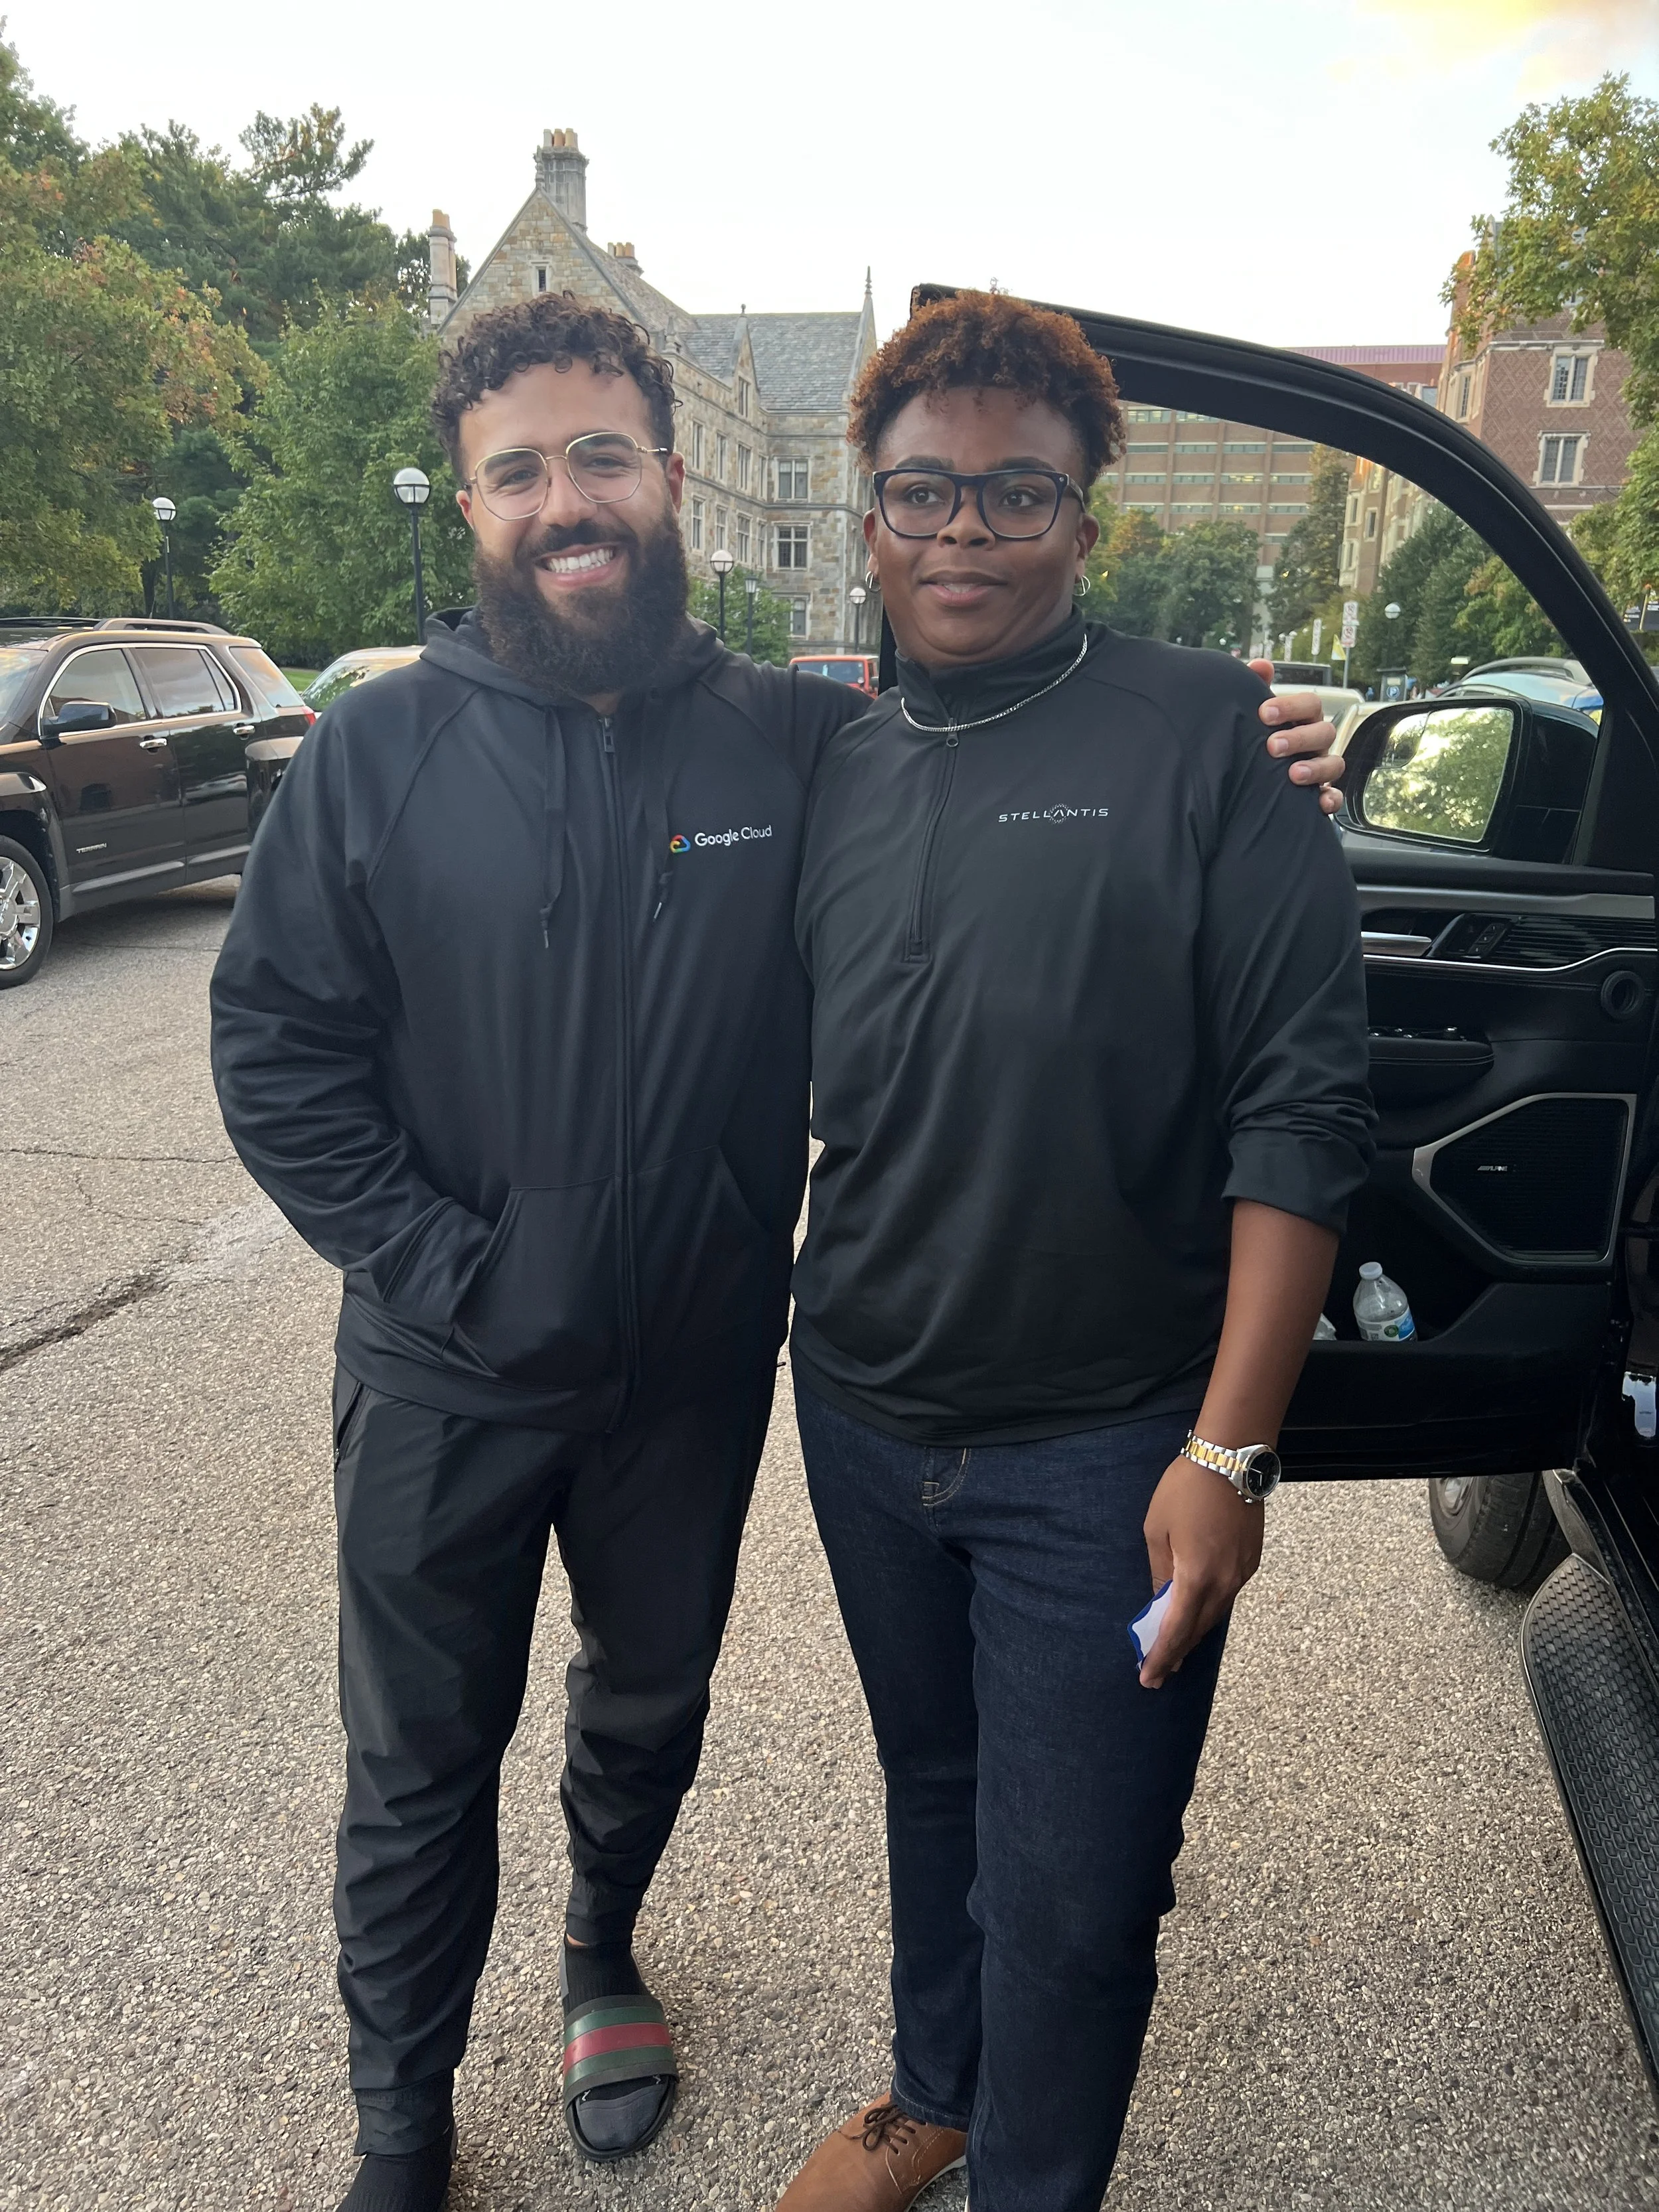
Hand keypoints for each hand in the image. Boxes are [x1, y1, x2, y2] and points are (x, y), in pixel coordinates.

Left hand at [1139, 1453, 1263, 1688]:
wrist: (1231, 1459)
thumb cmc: (1185, 1489)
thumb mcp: (1157, 1530)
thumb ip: (1160, 1570)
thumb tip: (1162, 1600)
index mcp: (1196, 1576)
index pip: (1177, 1630)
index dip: (1162, 1656)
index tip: (1149, 1678)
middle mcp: (1224, 1582)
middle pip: (1199, 1628)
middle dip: (1178, 1651)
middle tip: (1159, 1671)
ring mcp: (1242, 1573)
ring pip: (1216, 1614)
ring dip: (1195, 1632)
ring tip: (1175, 1648)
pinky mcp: (1251, 1561)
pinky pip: (1227, 1595)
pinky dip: (1210, 1609)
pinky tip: (1197, 1612)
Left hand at [1248, 658, 1344, 815]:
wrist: (1245, 780)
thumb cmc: (1256, 738)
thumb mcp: (1253, 715)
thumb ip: (1254, 687)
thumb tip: (1261, 665)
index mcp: (1303, 719)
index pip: (1309, 704)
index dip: (1291, 706)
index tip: (1264, 713)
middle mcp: (1316, 742)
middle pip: (1324, 732)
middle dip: (1300, 738)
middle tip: (1273, 746)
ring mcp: (1321, 768)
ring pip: (1334, 764)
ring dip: (1316, 768)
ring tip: (1293, 774)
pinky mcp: (1320, 795)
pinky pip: (1335, 796)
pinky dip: (1331, 799)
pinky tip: (1319, 803)